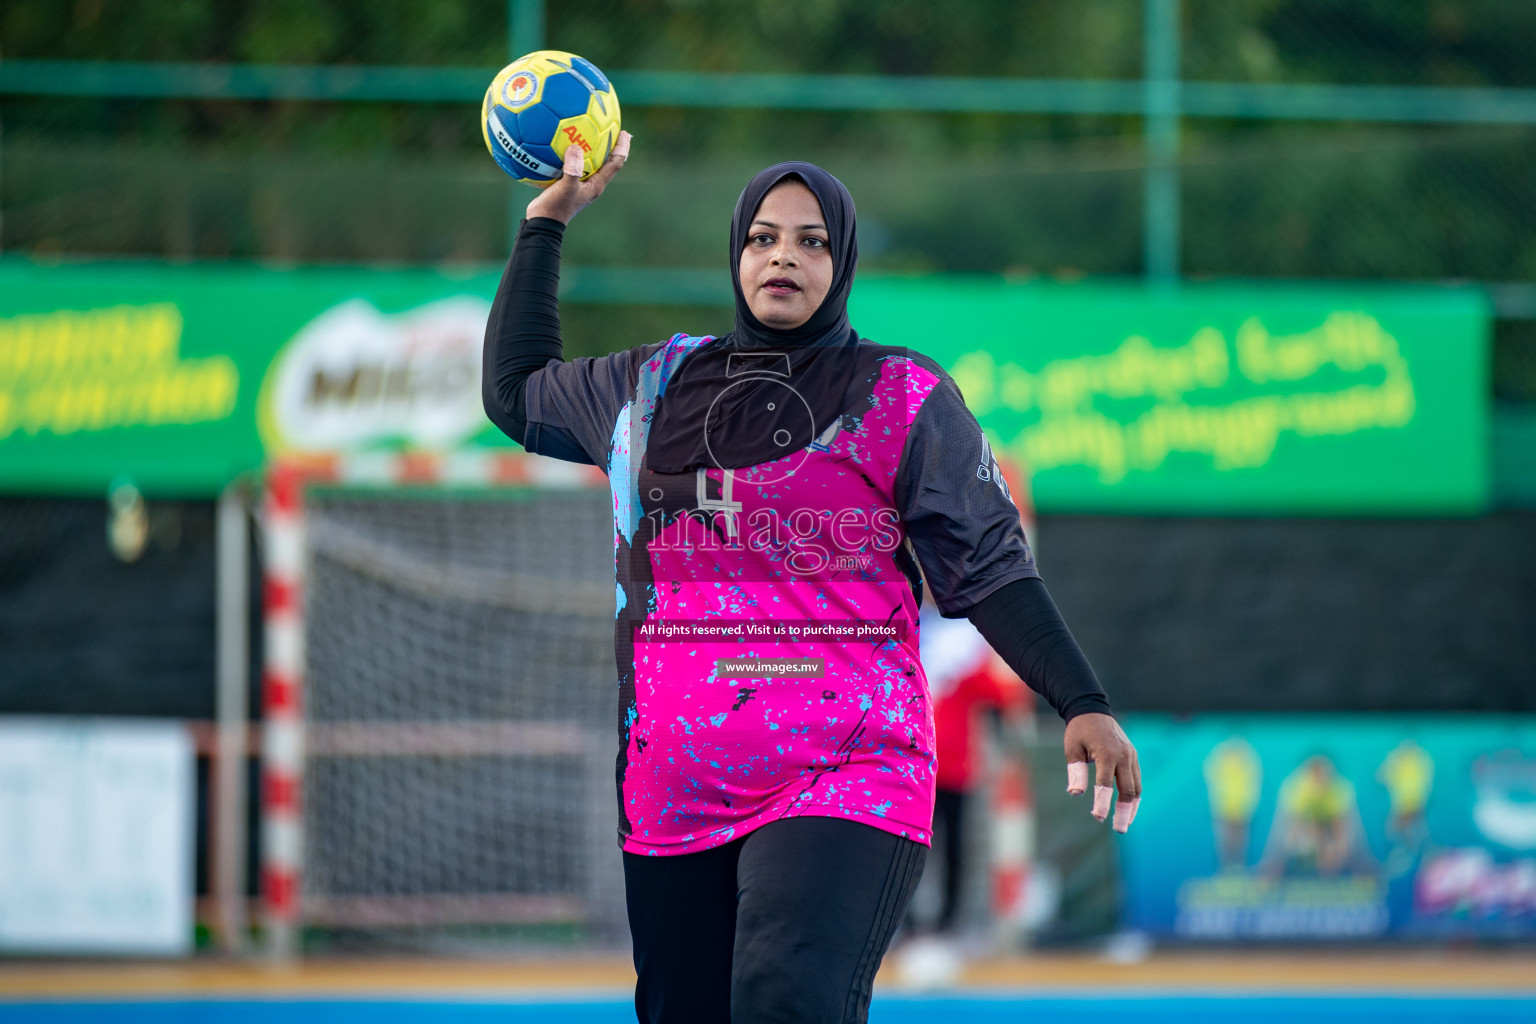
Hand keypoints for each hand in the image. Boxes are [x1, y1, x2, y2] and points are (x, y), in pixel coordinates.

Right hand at [526, 130, 631, 224]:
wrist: (542, 221)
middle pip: (605, 160)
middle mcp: (591, 183)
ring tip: (586, 130)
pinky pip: (571, 163)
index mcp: (596, 184)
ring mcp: (579, 183)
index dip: (622, 148)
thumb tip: (575, 147)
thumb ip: (572, 169)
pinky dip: (569, 152)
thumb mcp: (566, 187)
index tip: (625, 132)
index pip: (615, 163)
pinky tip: (560, 141)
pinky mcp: (566, 182)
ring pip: (588, 161)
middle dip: (609, 144)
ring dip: (589, 147)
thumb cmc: (556, 207)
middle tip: (610, 126)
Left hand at [1064, 712, 1140, 832]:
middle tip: (1119, 829)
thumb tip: (1076, 793)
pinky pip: (1136, 779)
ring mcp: (1131, 756)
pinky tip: (1127, 807)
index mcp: (1107, 753)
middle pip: (1129, 790)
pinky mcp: (1132, 757)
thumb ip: (1076, 771)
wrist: (1092, 710)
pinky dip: (1132, 795)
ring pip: (1136, 787)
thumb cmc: (1079, 731)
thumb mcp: (1072, 748)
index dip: (1103, 803)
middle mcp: (1123, 756)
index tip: (1098, 818)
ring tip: (1124, 823)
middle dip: (1124, 811)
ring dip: (1131, 806)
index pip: (1106, 784)